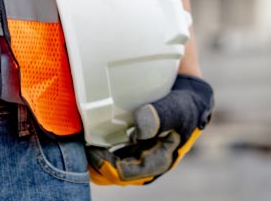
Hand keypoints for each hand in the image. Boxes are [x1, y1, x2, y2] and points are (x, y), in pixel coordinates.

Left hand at [87, 74, 213, 184]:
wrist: (192, 96)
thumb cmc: (187, 105)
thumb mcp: (179, 108)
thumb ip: (161, 116)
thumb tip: (140, 129)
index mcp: (159, 161)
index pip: (127, 173)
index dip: (106, 166)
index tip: (91, 152)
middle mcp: (148, 162)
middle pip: (116, 173)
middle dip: (96, 167)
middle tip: (78, 152)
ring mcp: (141, 154)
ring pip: (113, 165)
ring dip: (97, 160)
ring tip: (80, 148)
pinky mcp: (135, 144)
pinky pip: (115, 153)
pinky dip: (102, 148)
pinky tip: (89, 139)